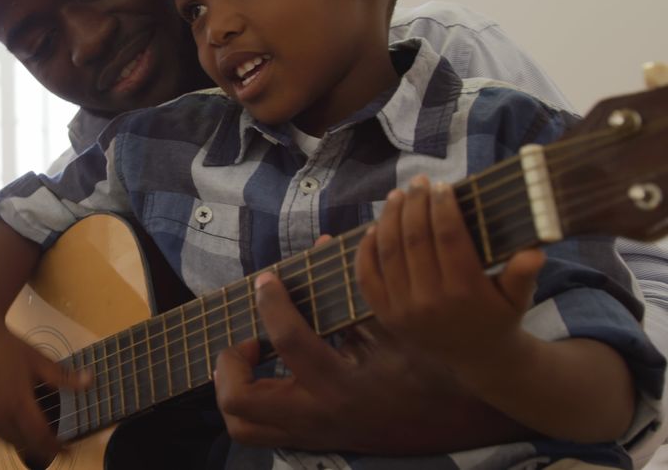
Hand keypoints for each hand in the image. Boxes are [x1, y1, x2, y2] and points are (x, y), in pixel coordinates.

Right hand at [0, 322, 88, 465]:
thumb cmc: (10, 348)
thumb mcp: (40, 361)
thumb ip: (65, 378)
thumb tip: (91, 380)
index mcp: (18, 402)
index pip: (40, 436)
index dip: (56, 447)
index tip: (68, 449)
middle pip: (26, 443)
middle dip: (43, 448)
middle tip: (57, 445)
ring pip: (9, 441)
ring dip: (27, 442)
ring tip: (41, 437)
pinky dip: (10, 435)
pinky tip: (20, 427)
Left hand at [214, 233, 536, 453]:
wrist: (453, 423)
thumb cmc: (430, 368)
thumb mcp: (397, 326)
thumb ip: (354, 285)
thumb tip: (319, 242)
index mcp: (343, 386)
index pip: (288, 342)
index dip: (271, 303)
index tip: (268, 280)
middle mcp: (319, 417)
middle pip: (239, 401)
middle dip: (231, 363)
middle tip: (250, 337)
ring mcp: (311, 436)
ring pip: (242, 427)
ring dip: (233, 388)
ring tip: (250, 357)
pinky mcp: (311, 442)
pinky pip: (260, 431)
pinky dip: (251, 403)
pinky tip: (268, 373)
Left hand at [355, 175, 544, 368]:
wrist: (477, 359)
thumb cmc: (500, 316)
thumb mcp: (518, 297)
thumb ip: (523, 274)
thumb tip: (535, 252)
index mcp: (466, 290)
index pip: (448, 237)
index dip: (442, 207)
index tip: (442, 185)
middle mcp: (431, 301)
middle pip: (414, 239)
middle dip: (414, 204)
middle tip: (418, 182)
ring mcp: (404, 310)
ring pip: (388, 253)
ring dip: (389, 218)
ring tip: (397, 196)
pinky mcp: (385, 316)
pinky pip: (367, 277)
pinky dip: (366, 250)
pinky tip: (373, 227)